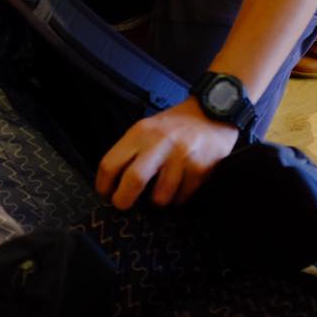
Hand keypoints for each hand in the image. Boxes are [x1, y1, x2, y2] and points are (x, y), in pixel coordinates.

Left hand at [95, 98, 238, 209]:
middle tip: (123, 205)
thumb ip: (132, 151)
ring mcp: (181, 156)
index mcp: (140, 132)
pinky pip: (182, 196)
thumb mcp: (147, 128)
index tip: (105, 193)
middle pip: (133, 180)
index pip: (111, 163)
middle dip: (123, 200)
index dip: (103, 184)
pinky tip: (180, 186)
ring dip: (157, 200)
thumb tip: (115, 182)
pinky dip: (178, 198)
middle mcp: (159, 142)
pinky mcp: (200, 168)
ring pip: (160, 196)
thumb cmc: (176, 124)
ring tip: (160, 191)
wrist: (213, 111)